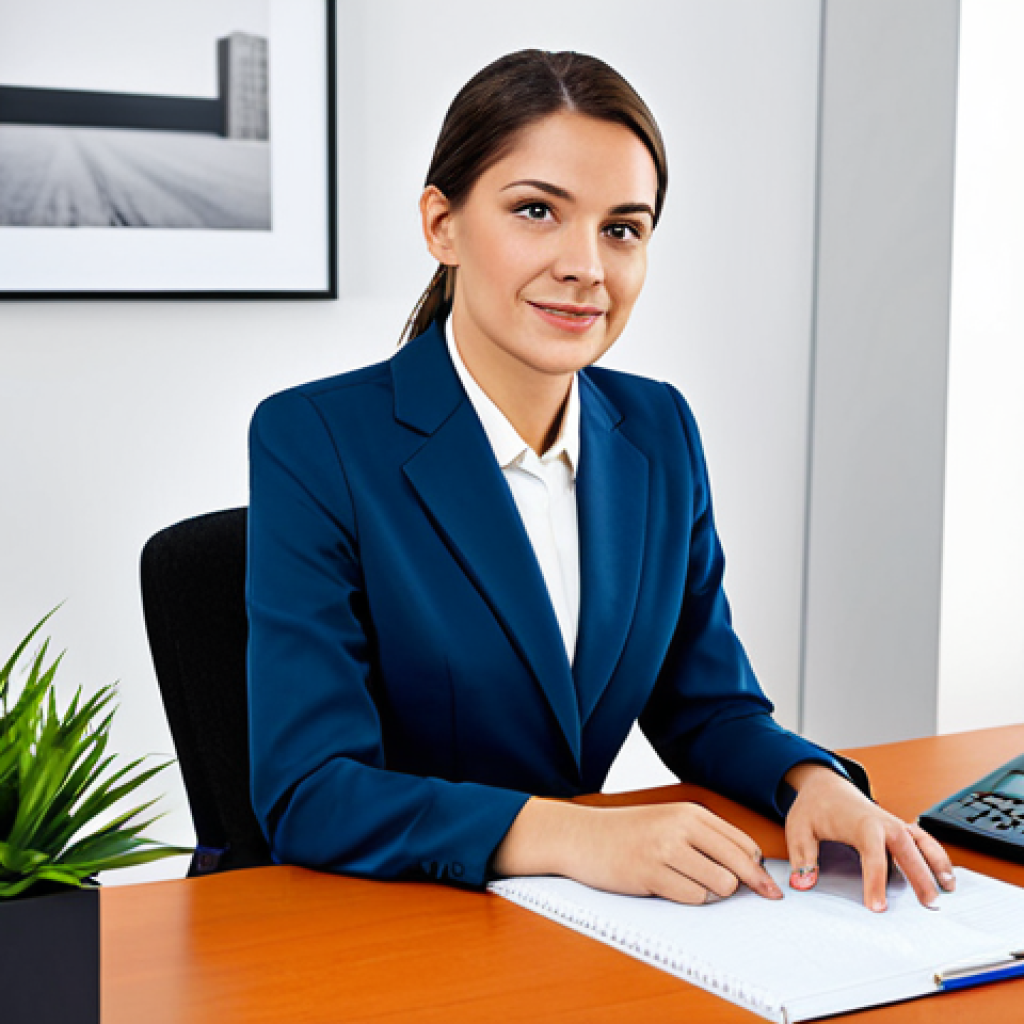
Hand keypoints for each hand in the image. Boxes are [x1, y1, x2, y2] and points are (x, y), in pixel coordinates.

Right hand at [494, 798, 782, 904]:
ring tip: (691, 885)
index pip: (744, 844)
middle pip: (740, 865)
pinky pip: (692, 897)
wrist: (581, 835)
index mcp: (690, 812)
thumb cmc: (629, 833)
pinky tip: (671, 888)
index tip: (765, 886)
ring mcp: (665, 849)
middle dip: (752, 886)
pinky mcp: (650, 873)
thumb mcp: (669, 822)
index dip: (758, 869)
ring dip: (713, 893)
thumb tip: (750, 872)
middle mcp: (681, 827)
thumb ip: (705, 839)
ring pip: (720, 885)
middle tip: (763, 898)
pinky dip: (689, 899)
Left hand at [783, 764, 955, 911]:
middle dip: (920, 875)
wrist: (826, 786)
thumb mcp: (799, 828)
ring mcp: (893, 823)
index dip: (876, 882)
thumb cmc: (814, 807)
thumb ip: (802, 857)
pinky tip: (946, 873)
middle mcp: (882, 822)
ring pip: (921, 842)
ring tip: (949, 888)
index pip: (872, 855)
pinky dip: (936, 854)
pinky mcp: (898, 827)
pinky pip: (923, 839)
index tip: (877, 906)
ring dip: (936, 862)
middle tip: (929, 904)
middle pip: (906, 849)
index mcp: (860, 823)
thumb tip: (803, 883)